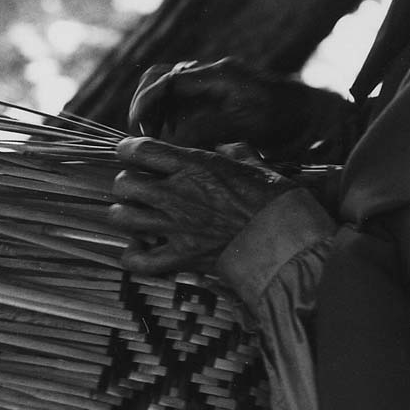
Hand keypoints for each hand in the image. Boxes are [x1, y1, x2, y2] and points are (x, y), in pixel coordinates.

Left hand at [110, 136, 296, 275]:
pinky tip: (139, 248)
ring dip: (125, 215)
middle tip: (137, 187)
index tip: (130, 152)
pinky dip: (133, 256)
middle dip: (127, 184)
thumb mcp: (258, 165)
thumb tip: (227, 147)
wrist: (286, 241)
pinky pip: (139, 261)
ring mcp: (176, 227)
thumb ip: (237, 152)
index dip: (128, 149)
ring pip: (123, 218)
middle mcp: (177, 193)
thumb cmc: (275, 199)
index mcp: (194, 165)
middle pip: (124, 183)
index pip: (140, 149)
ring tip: (134, 215)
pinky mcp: (181, 257)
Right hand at [128, 57, 344, 157]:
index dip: (146, 103)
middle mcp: (214, 74)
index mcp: (220, 75)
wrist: (320, 116)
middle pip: (160, 75)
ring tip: (154, 139)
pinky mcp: (218, 97)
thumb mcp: (247, 128)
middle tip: (141, 134)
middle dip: (144, 103)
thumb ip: (207, 131)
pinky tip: (172, 139)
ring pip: (168, 87)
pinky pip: (183, 100)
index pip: (168, 79)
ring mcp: (215, 84)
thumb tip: (168, 142)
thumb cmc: (290, 121)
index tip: (139, 129)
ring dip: (155, 111)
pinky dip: (170, 117)